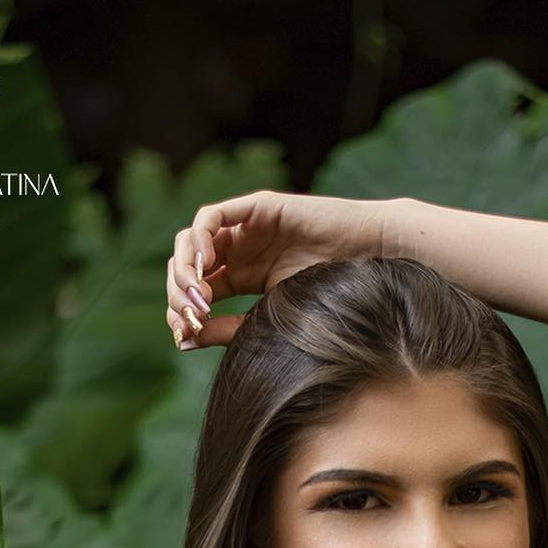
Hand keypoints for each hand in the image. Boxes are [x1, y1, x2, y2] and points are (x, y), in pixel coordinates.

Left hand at [165, 190, 391, 351]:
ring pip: (190, 240)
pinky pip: (211, 217)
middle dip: (179, 293)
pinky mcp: (256, 208)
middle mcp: (237, 251)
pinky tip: (204, 266)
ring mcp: (244, 229)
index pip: (193, 291)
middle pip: (185, 266)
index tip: (184, 335)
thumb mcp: (267, 320)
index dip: (180, 312)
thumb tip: (182, 340)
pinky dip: (199, 239)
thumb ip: (226, 329)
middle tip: (191, 316)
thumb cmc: (328, 296)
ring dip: (185, 269)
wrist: (368, 266)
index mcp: (239, 277)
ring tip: (197, 297)